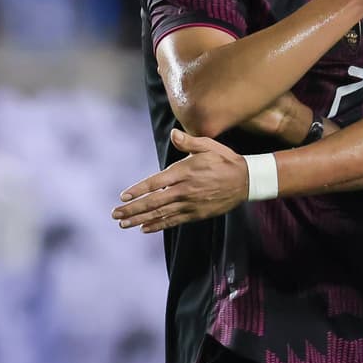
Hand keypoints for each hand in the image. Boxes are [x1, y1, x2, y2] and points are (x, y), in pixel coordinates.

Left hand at [112, 129, 248, 231]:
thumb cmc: (225, 160)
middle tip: (115, 214)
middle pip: (153, 202)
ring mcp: (191, 204)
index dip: (138, 190)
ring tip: (123, 224)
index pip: (155, 183)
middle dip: (132, 209)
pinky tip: (145, 228)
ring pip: (161, 213)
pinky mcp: (197, 213)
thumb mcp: (209, 146)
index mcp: (184, 172)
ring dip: (140, 219)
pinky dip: (159, 225)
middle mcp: (185, 190)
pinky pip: (174, 221)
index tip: (123, 196)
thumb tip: (174, 134)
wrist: (246, 181)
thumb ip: (189, 142)